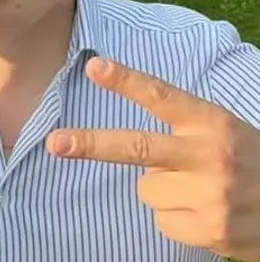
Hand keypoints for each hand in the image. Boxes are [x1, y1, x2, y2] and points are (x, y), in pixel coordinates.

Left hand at [45, 57, 259, 260]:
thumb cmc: (250, 162)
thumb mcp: (224, 131)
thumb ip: (183, 131)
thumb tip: (131, 150)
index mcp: (212, 123)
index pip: (162, 97)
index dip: (126, 81)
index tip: (94, 67)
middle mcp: (210, 156)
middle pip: (137, 148)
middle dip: (91, 144)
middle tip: (56, 142)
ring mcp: (211, 197)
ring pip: (146, 190)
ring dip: (163, 191)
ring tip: (201, 190)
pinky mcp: (212, 231)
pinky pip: (162, 222)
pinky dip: (178, 220)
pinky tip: (208, 214)